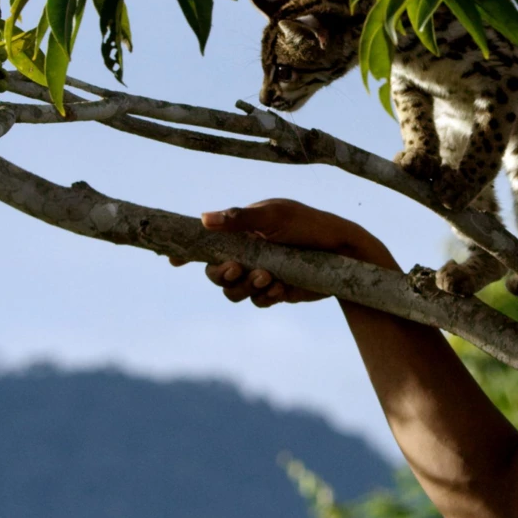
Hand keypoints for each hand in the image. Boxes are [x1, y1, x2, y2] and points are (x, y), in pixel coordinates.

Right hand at [170, 198, 395, 307]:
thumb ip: (239, 218)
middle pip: (215, 274)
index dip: (188, 252)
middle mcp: (248, 253)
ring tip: (268, 277)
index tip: (173, 261)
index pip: (208, 242)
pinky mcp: (276, 290)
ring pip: (234, 292)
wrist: (344, 252)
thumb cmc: (309, 225)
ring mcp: (261, 273)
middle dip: (222, 274)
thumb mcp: (275, 216)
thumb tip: (203, 218)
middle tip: (239, 269)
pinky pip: (258, 301)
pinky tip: (282, 286)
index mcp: (242, 232)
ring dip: (246, 287)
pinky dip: (266, 296)